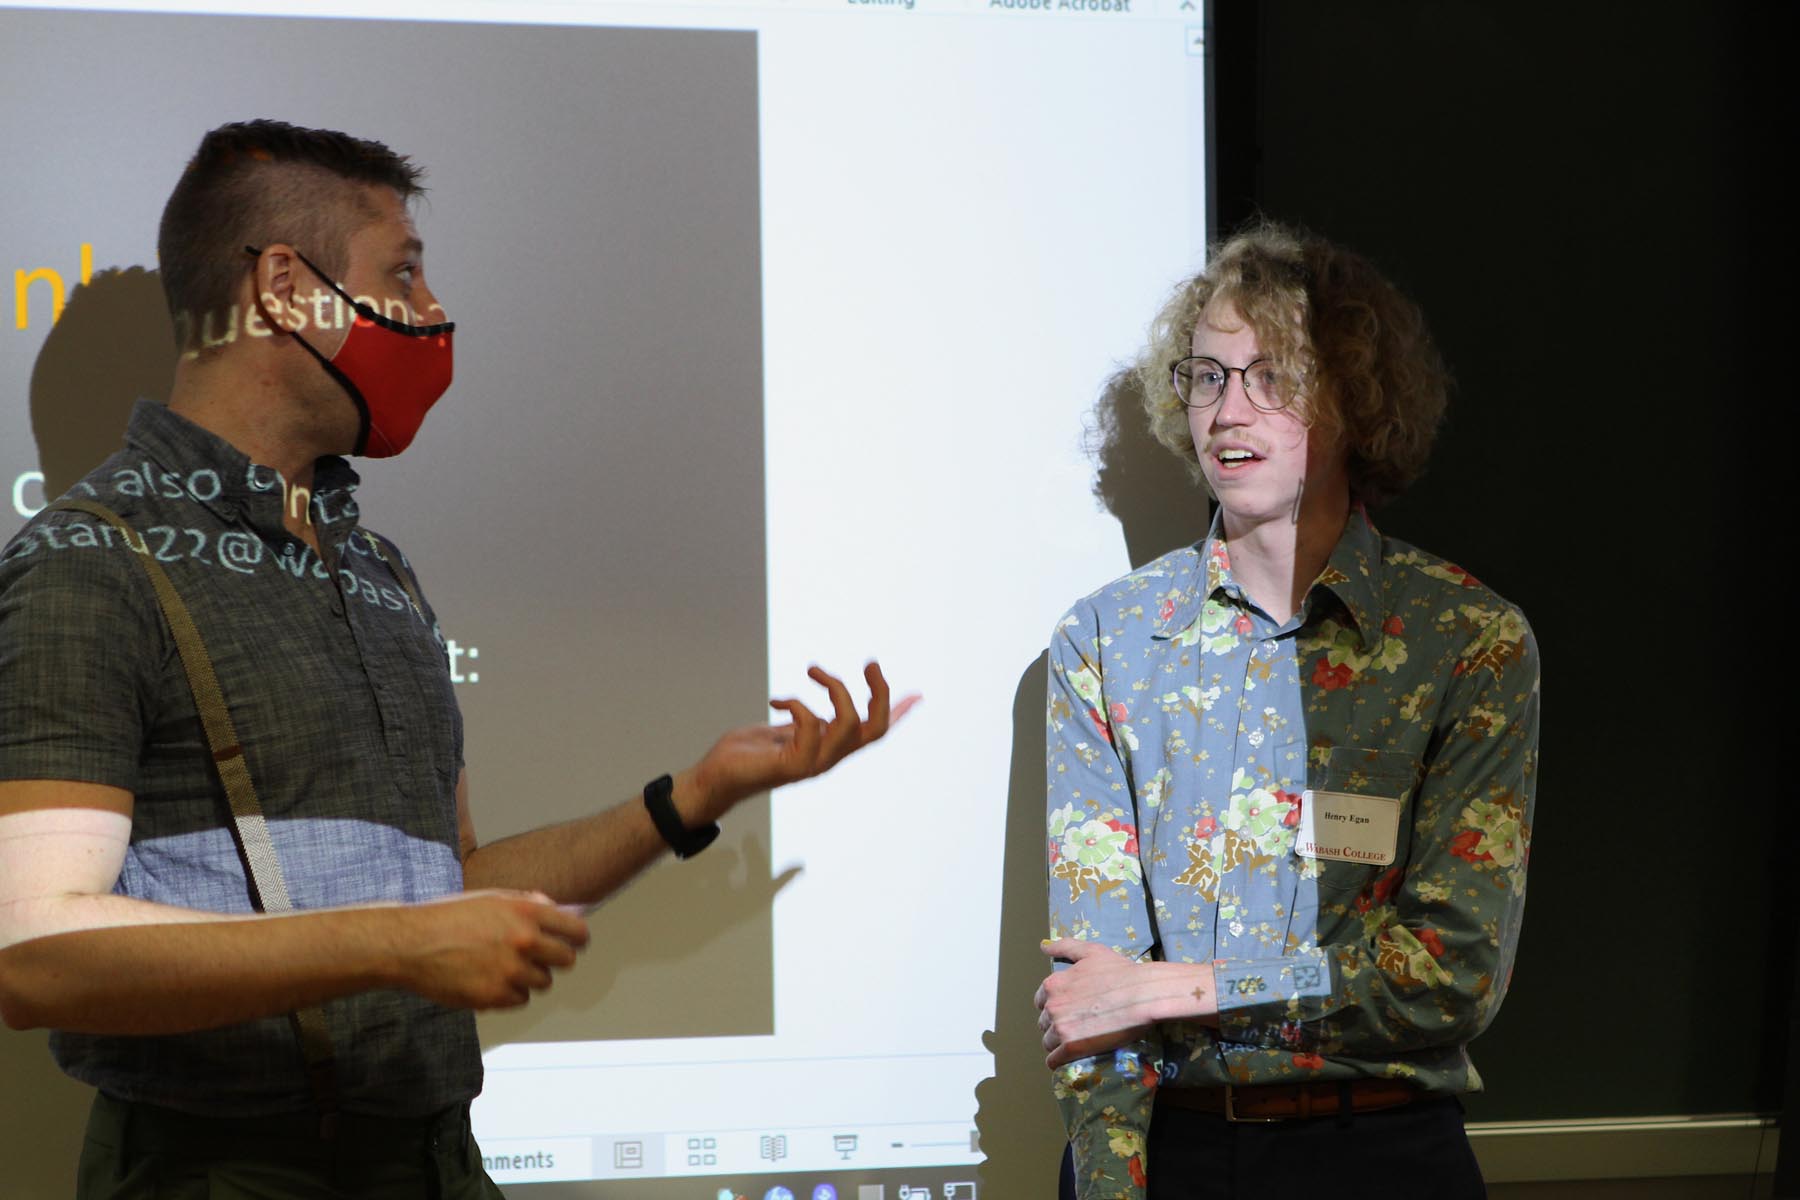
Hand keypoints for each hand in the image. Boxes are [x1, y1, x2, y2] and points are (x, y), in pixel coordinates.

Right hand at [395, 890, 589, 1009]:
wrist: (410, 944)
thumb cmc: (450, 917)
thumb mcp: (492, 898)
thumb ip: (529, 903)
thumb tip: (560, 911)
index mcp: (526, 912)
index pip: (577, 931)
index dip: (578, 938)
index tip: (575, 943)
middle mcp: (524, 940)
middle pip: (566, 960)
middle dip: (555, 959)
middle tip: (538, 958)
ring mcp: (511, 970)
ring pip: (543, 982)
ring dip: (529, 977)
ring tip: (500, 965)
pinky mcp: (495, 996)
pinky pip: (520, 999)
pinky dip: (509, 993)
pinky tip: (487, 979)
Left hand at [683, 661, 919, 821]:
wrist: (715, 779)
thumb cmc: (746, 755)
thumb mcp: (786, 731)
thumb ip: (810, 724)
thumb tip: (825, 714)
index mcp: (830, 748)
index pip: (874, 732)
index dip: (898, 714)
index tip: (917, 694)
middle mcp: (829, 758)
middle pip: (876, 730)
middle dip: (880, 693)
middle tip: (869, 662)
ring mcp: (813, 764)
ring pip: (848, 724)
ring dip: (834, 688)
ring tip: (812, 670)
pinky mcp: (792, 766)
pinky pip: (809, 725)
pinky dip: (796, 703)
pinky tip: (776, 699)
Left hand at [1035, 939, 1215, 1068]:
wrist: (1143, 994)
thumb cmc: (1120, 971)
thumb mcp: (1091, 952)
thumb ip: (1064, 947)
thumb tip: (1043, 947)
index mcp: (1053, 984)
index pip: (1041, 1001)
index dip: (1055, 1006)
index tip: (1069, 1010)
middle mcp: (1052, 1006)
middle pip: (1044, 1022)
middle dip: (1056, 1025)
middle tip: (1076, 1026)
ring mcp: (1060, 1028)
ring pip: (1048, 1041)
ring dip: (1057, 1043)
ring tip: (1074, 1043)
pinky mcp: (1071, 1048)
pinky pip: (1054, 1060)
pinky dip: (1057, 1061)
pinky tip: (1064, 1061)